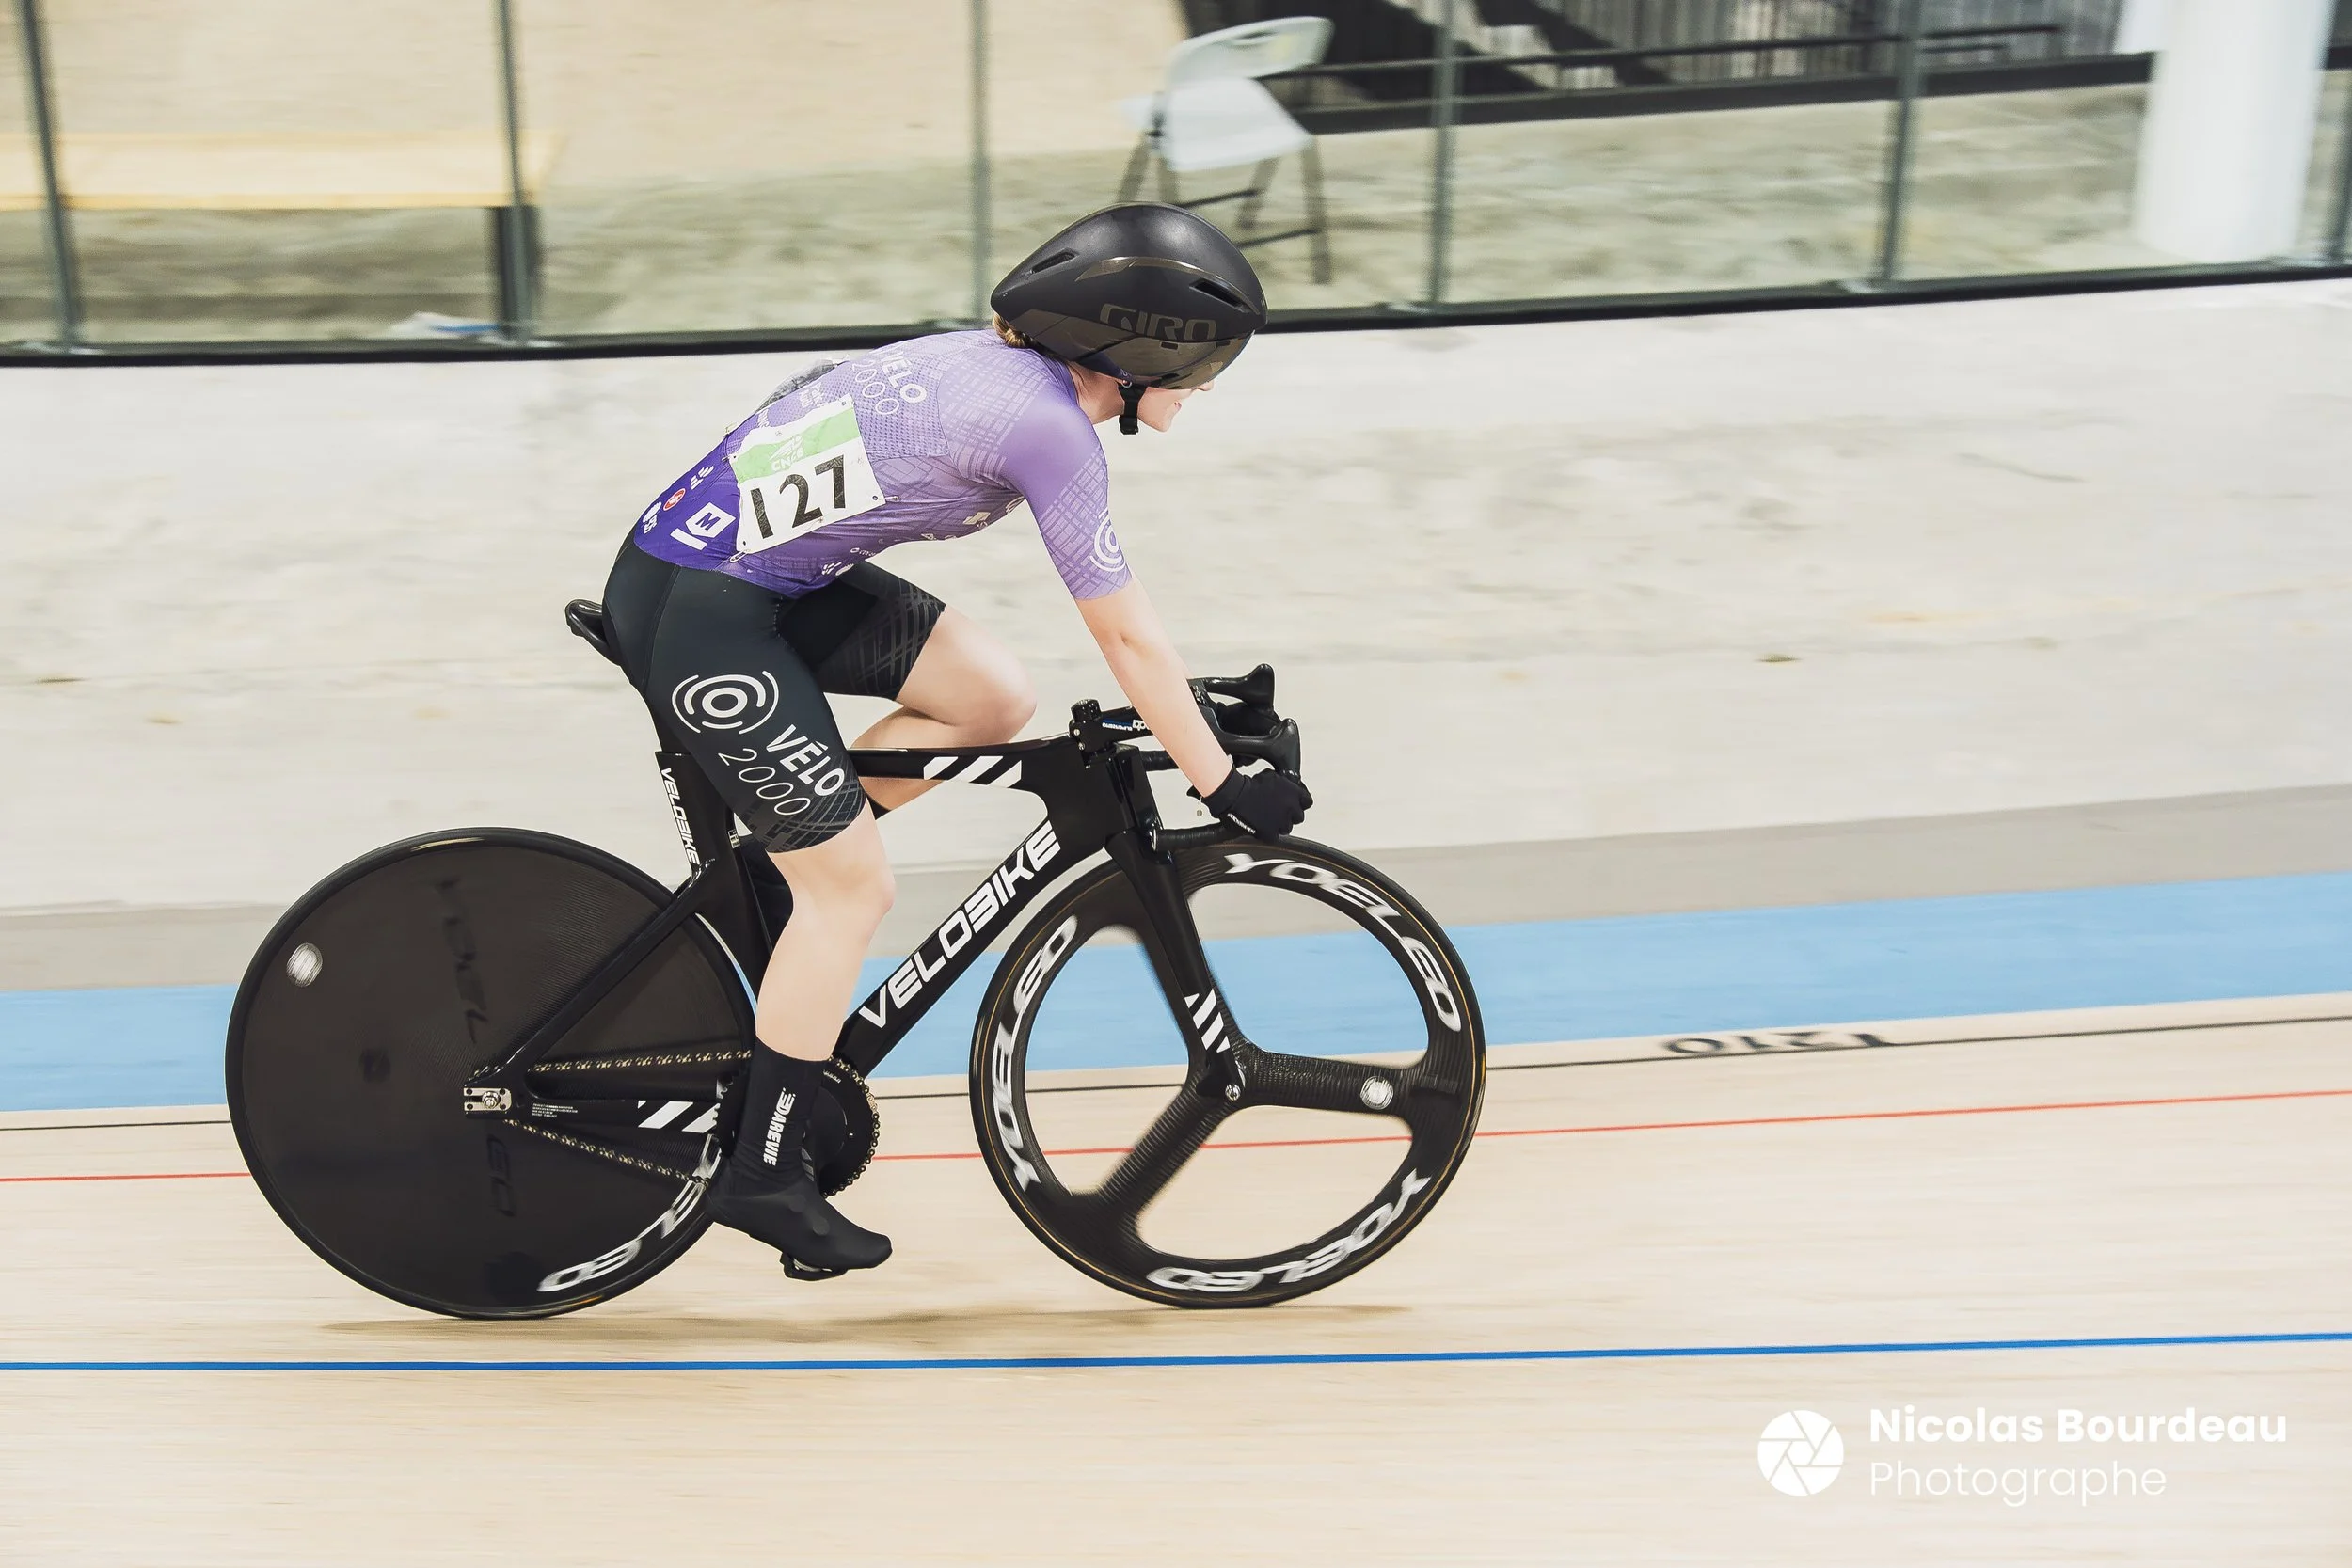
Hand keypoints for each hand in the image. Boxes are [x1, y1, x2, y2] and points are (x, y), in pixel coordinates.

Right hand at [1198, 767, 1312, 838]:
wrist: (1236, 795)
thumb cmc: (1251, 784)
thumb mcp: (1273, 777)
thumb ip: (1285, 785)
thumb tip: (1288, 787)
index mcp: (1294, 794)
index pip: (1307, 802)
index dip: (1300, 803)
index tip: (1295, 803)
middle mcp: (1291, 809)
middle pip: (1299, 817)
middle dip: (1290, 815)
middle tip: (1279, 812)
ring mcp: (1281, 822)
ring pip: (1287, 828)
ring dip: (1280, 824)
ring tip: (1268, 819)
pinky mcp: (1270, 834)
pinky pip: (1274, 837)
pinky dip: (1269, 833)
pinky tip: (1262, 826)